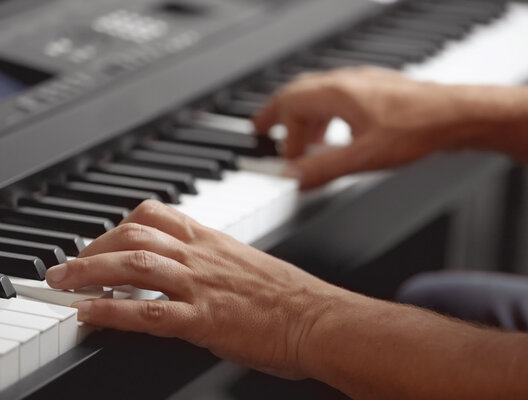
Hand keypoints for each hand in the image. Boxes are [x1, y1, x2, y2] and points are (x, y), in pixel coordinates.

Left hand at [45, 200, 344, 378]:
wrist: (318, 318)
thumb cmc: (292, 296)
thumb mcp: (249, 264)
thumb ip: (216, 261)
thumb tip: (193, 270)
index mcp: (215, 240)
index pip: (157, 215)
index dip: (120, 224)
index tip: (103, 239)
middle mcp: (203, 256)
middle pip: (136, 234)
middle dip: (93, 246)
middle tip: (69, 265)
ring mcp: (202, 286)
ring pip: (135, 265)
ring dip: (90, 271)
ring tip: (63, 283)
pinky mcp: (205, 319)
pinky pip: (149, 312)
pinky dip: (113, 310)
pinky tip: (89, 314)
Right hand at [254, 67, 496, 188]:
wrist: (458, 115)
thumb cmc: (419, 128)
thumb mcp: (363, 157)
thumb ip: (322, 168)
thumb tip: (291, 178)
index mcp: (337, 92)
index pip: (288, 102)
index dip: (276, 127)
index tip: (274, 150)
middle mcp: (347, 82)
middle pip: (299, 93)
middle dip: (280, 115)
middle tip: (264, 130)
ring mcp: (363, 84)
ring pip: (320, 96)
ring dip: (305, 119)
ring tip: (302, 142)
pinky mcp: (378, 93)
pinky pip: (340, 100)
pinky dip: (326, 119)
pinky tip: (336, 137)